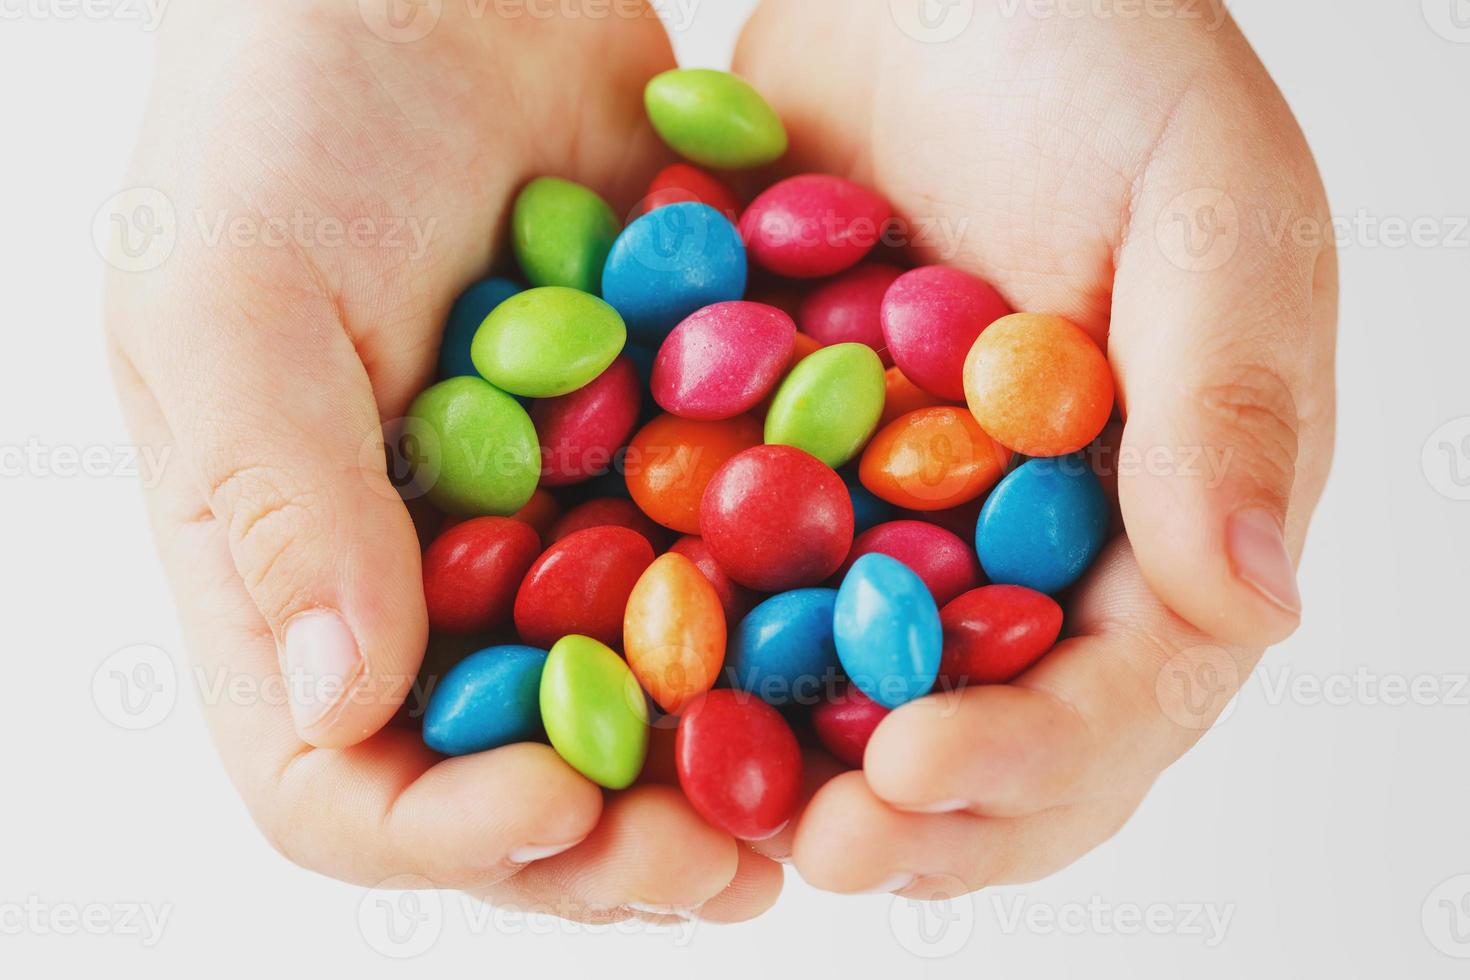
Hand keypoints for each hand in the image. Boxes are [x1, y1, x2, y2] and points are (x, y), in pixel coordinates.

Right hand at [105, 1, 778, 921]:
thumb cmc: (284, 119)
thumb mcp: (229, 297)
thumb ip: (277, 500)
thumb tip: (347, 705)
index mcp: (303, 581)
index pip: (339, 786)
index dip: (443, 831)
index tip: (557, 807)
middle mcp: (437, 583)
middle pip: (517, 780)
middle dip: (619, 843)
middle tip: (729, 865)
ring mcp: (564, 528)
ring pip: (650, 705)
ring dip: (734, 768)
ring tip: (832, 802)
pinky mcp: (671, 456)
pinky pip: (739, 572)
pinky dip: (804, 623)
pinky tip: (883, 648)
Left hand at [733, 0, 1335, 892]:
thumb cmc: (1094, 60)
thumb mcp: (1204, 203)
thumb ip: (1227, 397)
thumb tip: (1254, 602)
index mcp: (1158, 512)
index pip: (1123, 692)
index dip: (1033, 758)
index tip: (919, 773)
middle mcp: (1029, 548)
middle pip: (988, 734)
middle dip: (911, 813)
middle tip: (819, 851)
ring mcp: (901, 524)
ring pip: (855, 696)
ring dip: (791, 773)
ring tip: (714, 822)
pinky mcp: (787, 477)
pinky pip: (742, 593)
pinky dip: (696, 655)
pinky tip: (629, 694)